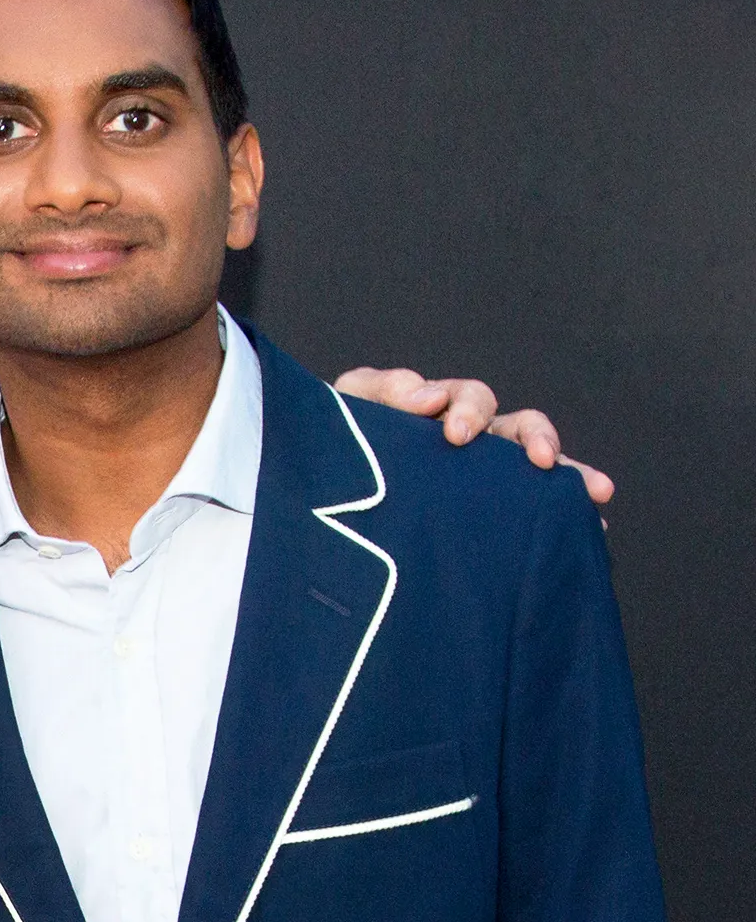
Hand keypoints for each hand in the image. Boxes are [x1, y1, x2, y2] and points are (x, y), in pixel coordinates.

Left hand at [333, 367, 614, 505]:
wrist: (325, 493)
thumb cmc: (341, 441)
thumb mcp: (348, 408)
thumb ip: (380, 389)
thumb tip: (425, 393)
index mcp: (440, 410)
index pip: (469, 399)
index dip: (469, 410)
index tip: (454, 433)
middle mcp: (472, 440)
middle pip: (518, 426)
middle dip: (534, 438)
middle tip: (540, 459)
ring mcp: (483, 476)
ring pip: (539, 466)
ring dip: (570, 472)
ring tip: (594, 490)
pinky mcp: (486, 514)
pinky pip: (534, 510)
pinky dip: (566, 515)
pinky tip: (596, 532)